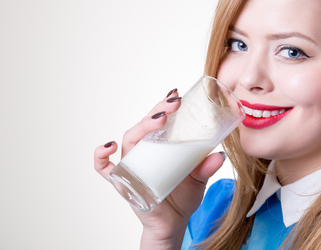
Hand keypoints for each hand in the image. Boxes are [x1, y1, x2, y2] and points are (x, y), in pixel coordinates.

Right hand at [94, 89, 225, 248]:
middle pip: (144, 125)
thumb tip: (220, 155)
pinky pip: (104, 168)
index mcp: (159, 146)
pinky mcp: (122, 182)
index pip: (158, 120)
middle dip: (158, 111)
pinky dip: (101, 156)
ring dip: (141, 126)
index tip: (176, 95)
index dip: (164, 105)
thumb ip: (206, 167)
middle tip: (174, 104)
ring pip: (129, 140)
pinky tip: (110, 146)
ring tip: (159, 120)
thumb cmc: (183, 197)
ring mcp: (131, 166)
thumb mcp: (199, 180)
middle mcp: (143, 152)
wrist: (173, 224)